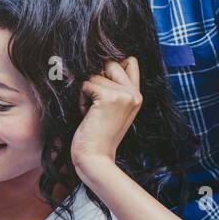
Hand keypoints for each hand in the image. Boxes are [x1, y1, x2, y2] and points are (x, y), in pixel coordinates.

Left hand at [71, 56, 142, 181]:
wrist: (95, 158)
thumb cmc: (98, 135)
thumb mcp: (113, 109)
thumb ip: (115, 88)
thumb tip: (103, 62)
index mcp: (137, 96)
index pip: (130, 61)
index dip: (112, 66)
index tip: (102, 86)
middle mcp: (134, 93)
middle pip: (110, 64)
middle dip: (96, 80)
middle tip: (96, 104)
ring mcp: (124, 95)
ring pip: (95, 75)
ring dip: (87, 93)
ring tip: (92, 113)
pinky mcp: (109, 98)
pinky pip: (86, 84)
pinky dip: (81, 99)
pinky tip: (87, 115)